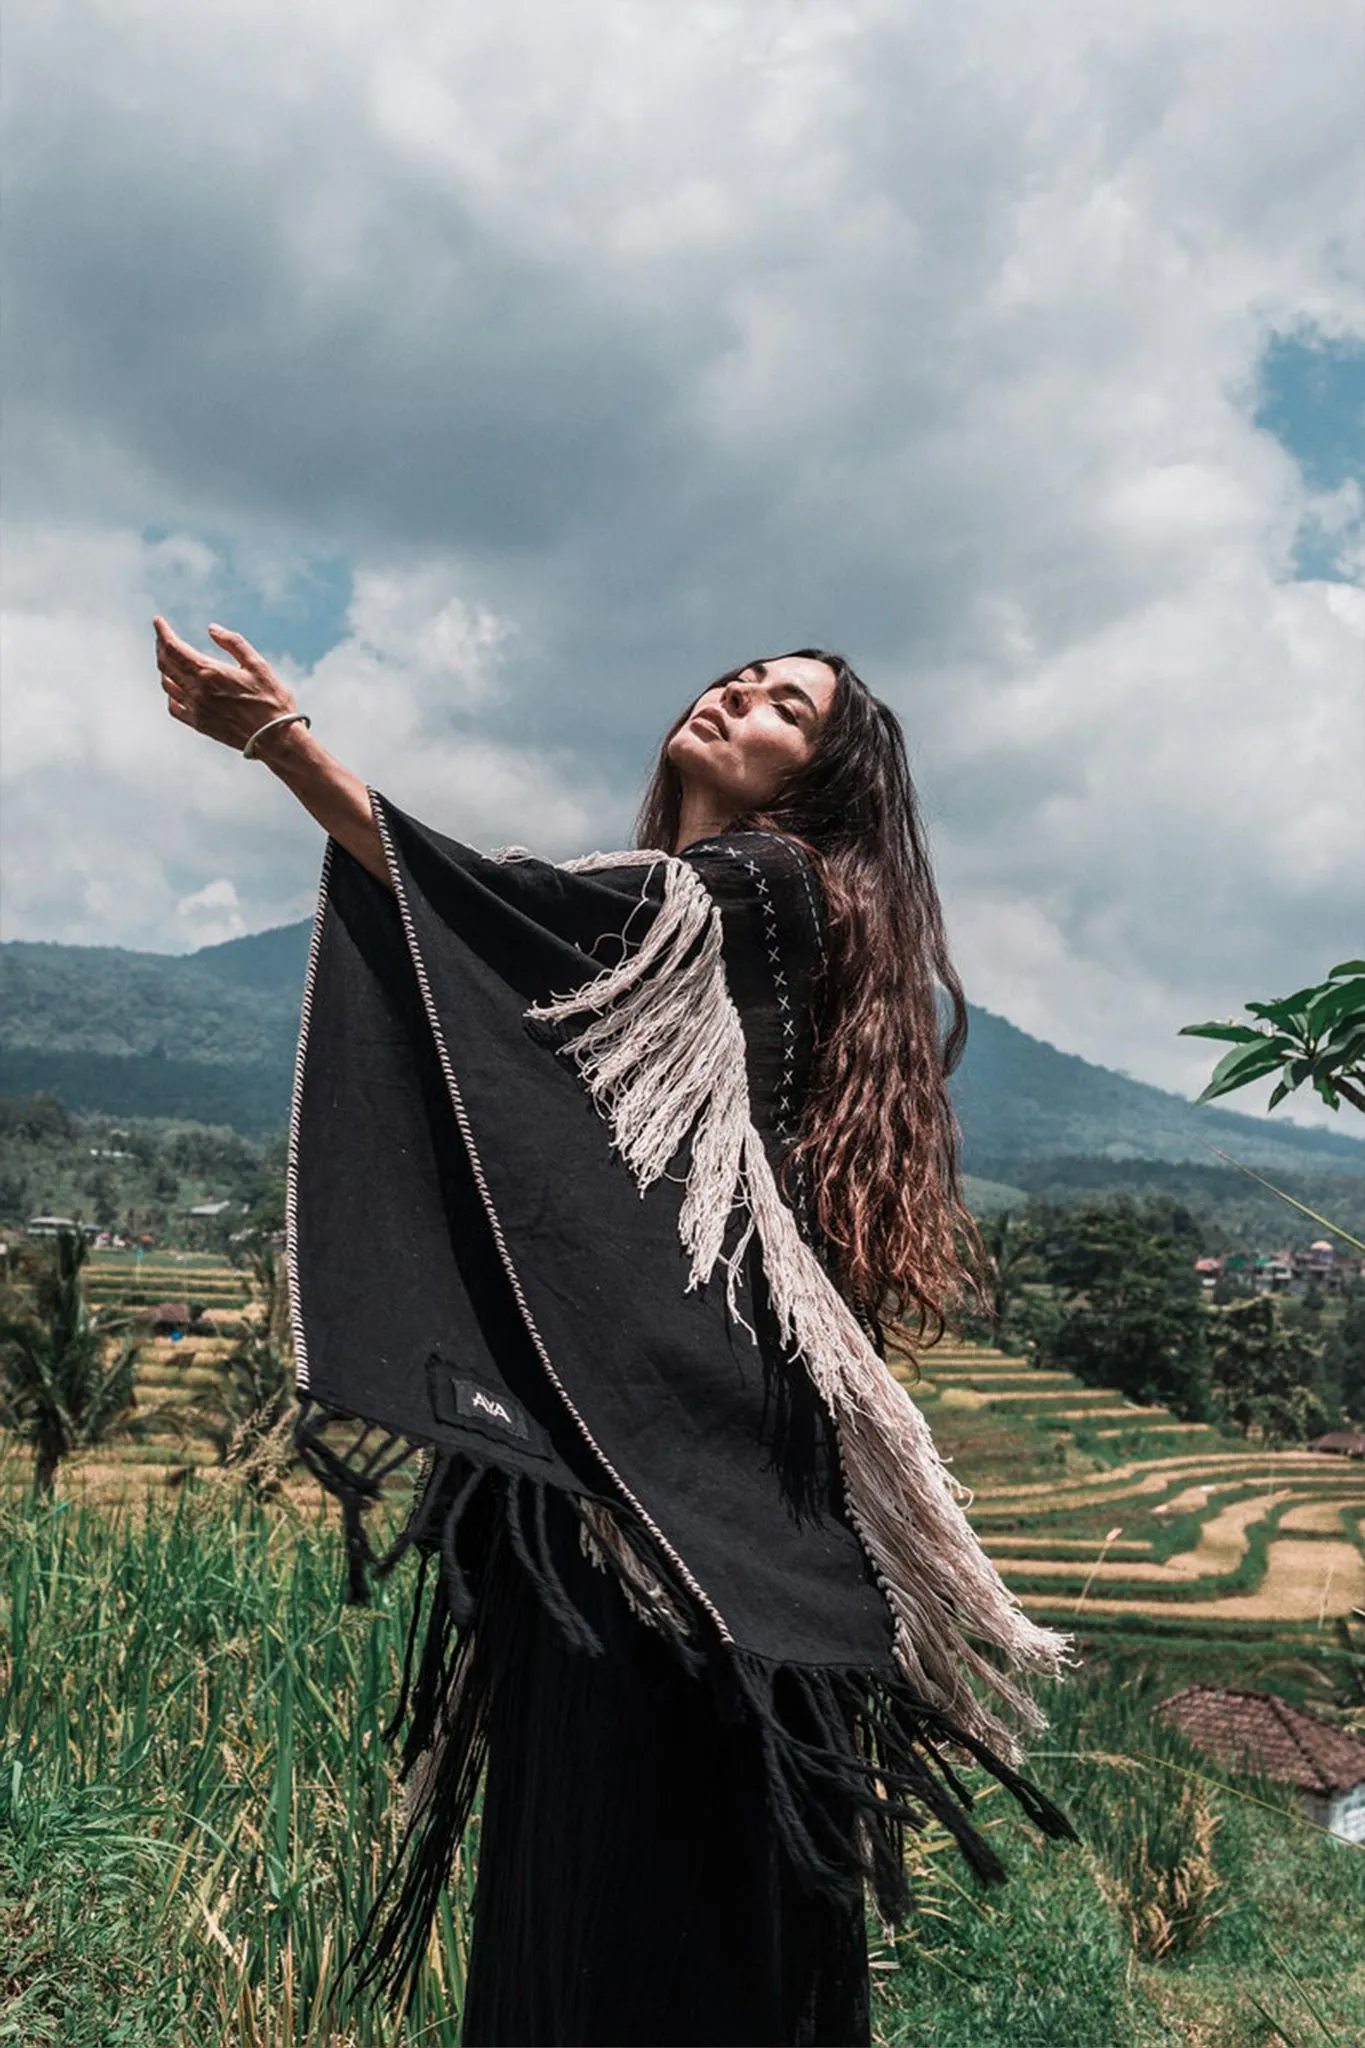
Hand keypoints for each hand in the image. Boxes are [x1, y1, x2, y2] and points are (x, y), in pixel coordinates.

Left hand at [155, 617, 297, 754]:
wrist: (275, 739)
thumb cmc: (271, 701)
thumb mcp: (258, 664)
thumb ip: (233, 643)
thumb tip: (212, 629)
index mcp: (209, 672)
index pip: (173, 648)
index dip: (162, 632)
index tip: (158, 621)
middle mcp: (197, 691)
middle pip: (166, 663)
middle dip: (161, 646)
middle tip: (164, 637)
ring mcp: (196, 709)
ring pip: (166, 684)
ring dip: (165, 668)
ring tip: (170, 659)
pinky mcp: (199, 725)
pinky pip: (173, 707)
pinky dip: (170, 693)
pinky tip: (176, 688)